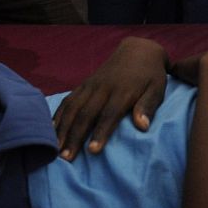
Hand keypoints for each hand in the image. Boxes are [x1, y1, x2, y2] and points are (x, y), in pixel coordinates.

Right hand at [52, 36, 168, 159]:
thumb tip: (142, 126)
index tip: (92, 151)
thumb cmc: (150, 75)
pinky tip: (51, 130)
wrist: (138, 50)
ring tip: (55, 149)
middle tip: (66, 158)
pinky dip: (58, 114)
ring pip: (72, 107)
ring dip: (62, 128)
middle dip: (74, 136)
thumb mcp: (157, 89)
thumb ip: (148, 106)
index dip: (100, 132)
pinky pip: (68, 100)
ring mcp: (90, 85)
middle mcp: (102, 88)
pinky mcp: (84, 84)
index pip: (109, 114)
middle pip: (86, 114)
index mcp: (122, 91)